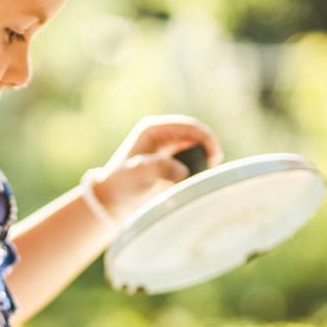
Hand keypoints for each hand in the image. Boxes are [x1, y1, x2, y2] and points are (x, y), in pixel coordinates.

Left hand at [87, 115, 222, 220]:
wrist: (112, 199)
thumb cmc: (121, 184)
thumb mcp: (138, 174)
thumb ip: (159, 168)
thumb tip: (183, 171)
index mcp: (154, 129)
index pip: (189, 126)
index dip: (206, 139)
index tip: (214, 159)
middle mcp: (161, 133)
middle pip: (195, 134)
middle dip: (208, 149)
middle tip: (212, 169)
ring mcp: (166, 146)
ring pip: (195, 146)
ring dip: (203, 157)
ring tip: (206, 174)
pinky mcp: (169, 159)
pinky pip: (191, 157)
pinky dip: (197, 166)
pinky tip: (198, 178)